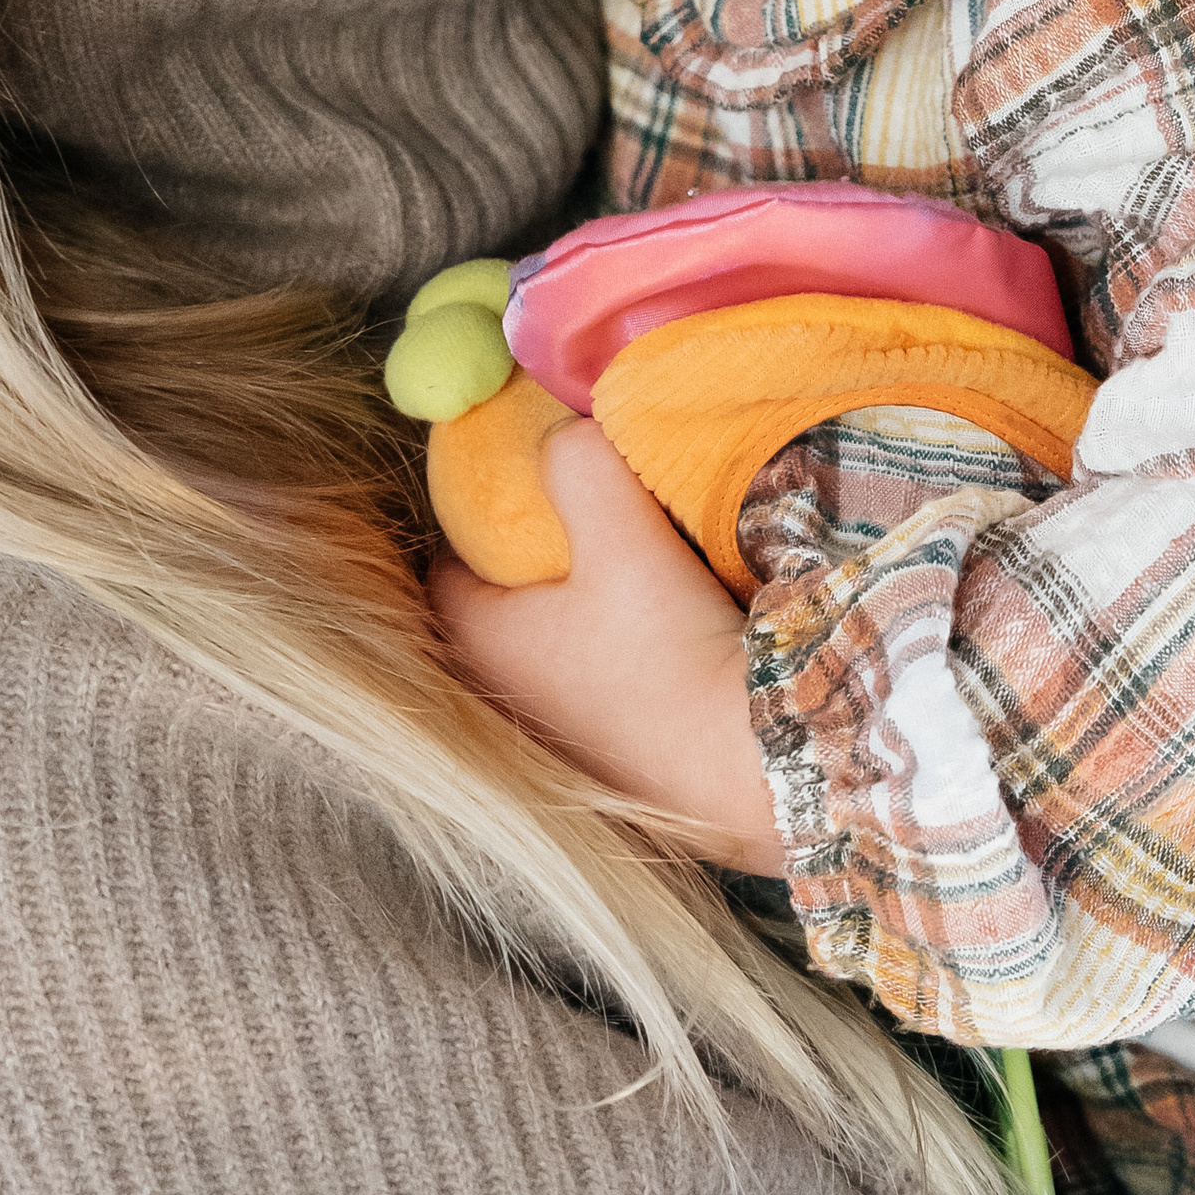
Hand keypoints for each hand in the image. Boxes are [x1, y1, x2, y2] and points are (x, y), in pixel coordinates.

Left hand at [431, 419, 781, 873]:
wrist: (752, 765)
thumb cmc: (669, 652)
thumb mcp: (624, 533)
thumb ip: (581, 463)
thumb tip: (566, 429)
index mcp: (477, 638)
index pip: (442, 562)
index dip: (473, 514)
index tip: (518, 483)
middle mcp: (497, 695)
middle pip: (494, 608)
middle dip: (525, 563)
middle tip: (575, 520)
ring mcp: (549, 738)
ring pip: (542, 650)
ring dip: (570, 614)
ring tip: (624, 574)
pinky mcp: (604, 765)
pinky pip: (586, 688)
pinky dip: (606, 658)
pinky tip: (658, 639)